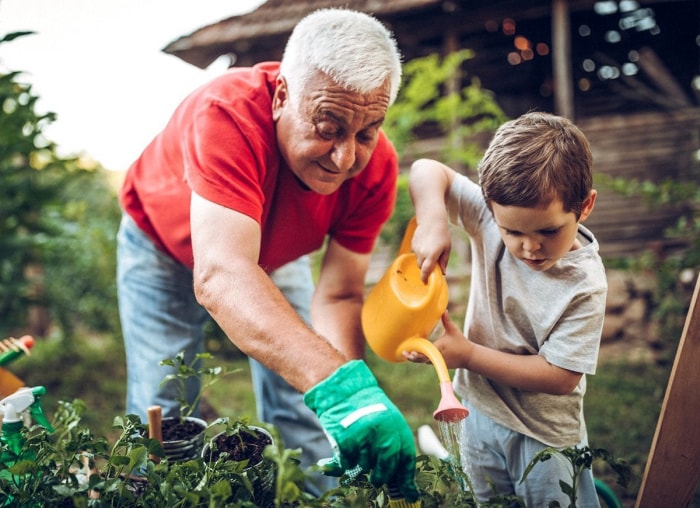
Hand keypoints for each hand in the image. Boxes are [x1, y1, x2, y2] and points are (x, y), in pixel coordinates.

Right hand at [304, 360, 419, 501]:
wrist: (341, 390)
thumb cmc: (365, 409)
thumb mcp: (386, 422)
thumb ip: (394, 447)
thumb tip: (406, 484)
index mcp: (396, 425)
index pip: (406, 458)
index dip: (407, 478)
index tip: (409, 493)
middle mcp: (383, 431)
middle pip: (387, 466)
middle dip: (382, 476)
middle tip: (377, 478)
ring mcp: (364, 436)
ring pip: (366, 466)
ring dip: (362, 465)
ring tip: (358, 451)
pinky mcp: (346, 439)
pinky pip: (348, 463)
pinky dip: (346, 461)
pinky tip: (346, 449)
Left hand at [404, 312, 471, 368]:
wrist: (469, 357)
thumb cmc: (461, 342)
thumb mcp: (453, 330)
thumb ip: (446, 320)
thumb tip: (444, 310)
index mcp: (439, 348)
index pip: (426, 352)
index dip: (417, 353)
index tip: (410, 351)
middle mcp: (437, 356)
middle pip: (422, 359)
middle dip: (412, 357)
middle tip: (404, 353)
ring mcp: (438, 362)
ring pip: (424, 361)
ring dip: (415, 359)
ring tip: (406, 354)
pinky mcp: (439, 364)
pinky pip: (428, 362)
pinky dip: (421, 359)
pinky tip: (414, 356)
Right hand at [412, 220, 450, 282]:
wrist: (431, 220)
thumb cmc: (442, 234)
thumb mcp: (447, 248)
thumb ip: (444, 261)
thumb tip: (443, 273)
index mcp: (432, 255)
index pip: (426, 271)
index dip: (425, 278)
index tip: (425, 283)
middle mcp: (422, 253)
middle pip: (421, 267)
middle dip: (426, 268)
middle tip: (433, 265)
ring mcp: (416, 249)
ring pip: (418, 260)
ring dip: (423, 260)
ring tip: (431, 250)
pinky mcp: (413, 244)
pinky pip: (416, 253)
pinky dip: (420, 253)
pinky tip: (426, 245)